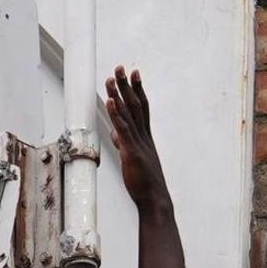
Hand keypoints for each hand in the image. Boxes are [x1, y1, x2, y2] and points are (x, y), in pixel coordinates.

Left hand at [103, 68, 170, 215]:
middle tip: (121, 67)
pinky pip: (123, 130)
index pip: (142, 108)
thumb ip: (125, 144)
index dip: (138, 90)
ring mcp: (138, 144)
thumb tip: (115, 134)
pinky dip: (116, 115)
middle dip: (128, 85)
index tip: (134, 74)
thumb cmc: (146, 183)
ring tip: (111, 78)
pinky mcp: (132, 153)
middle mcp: (144, 137)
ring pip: (129, 114)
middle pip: (136, 105)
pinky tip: (111, 101)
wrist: (155, 200)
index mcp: (145, 138)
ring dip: (120, 95)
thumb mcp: (134, 159)